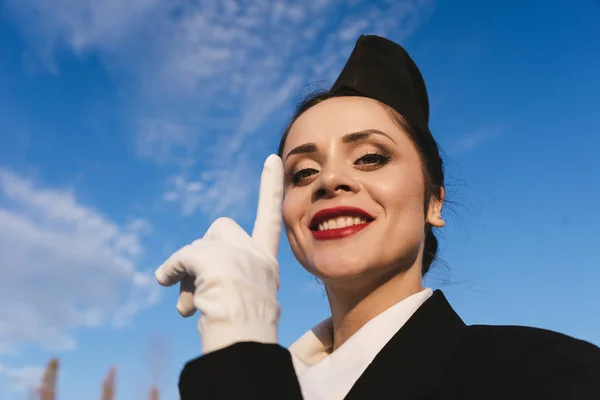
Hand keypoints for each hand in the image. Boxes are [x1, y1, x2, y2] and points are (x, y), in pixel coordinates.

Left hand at [155, 155, 283, 353]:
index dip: (270, 187)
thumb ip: (219, 284)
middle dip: (205, 249)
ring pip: (198, 245)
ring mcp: (236, 253)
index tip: (271, 158)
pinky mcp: (214, 257)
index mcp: (267, 263)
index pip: (270, 218)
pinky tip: (164, 281)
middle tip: (200, 281)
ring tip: (186, 307)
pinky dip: (172, 269)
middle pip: (221, 228)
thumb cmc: (241, 331)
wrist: (243, 339)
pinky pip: (183, 257)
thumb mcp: (241, 303)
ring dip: (187, 272)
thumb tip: (180, 290)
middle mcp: (255, 253)